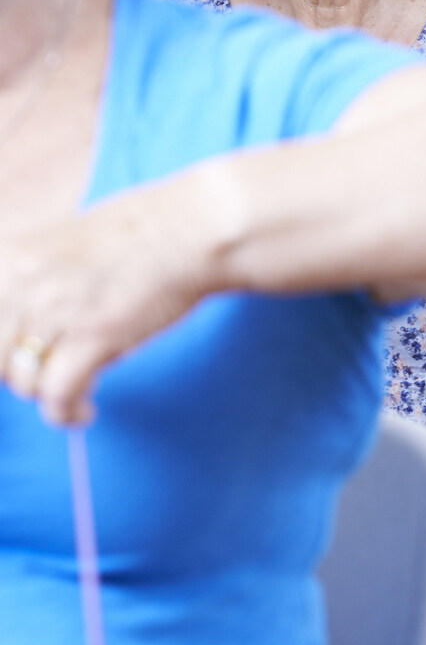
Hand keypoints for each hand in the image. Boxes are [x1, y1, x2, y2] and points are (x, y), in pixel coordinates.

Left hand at [0, 181, 221, 424]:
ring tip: (73, 397)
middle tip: (50, 374)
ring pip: (23, 383)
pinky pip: (58, 394)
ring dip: (47, 397)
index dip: (4, 351)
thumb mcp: (58, 249)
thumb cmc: (137, 237)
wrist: (187, 231)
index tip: (20, 360)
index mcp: (7, 262)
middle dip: (20, 375)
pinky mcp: (93, 337)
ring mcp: (55, 312)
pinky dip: (67, 413)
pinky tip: (84, 413)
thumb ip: (28, 284)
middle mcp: (20, 286)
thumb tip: (21, 334)